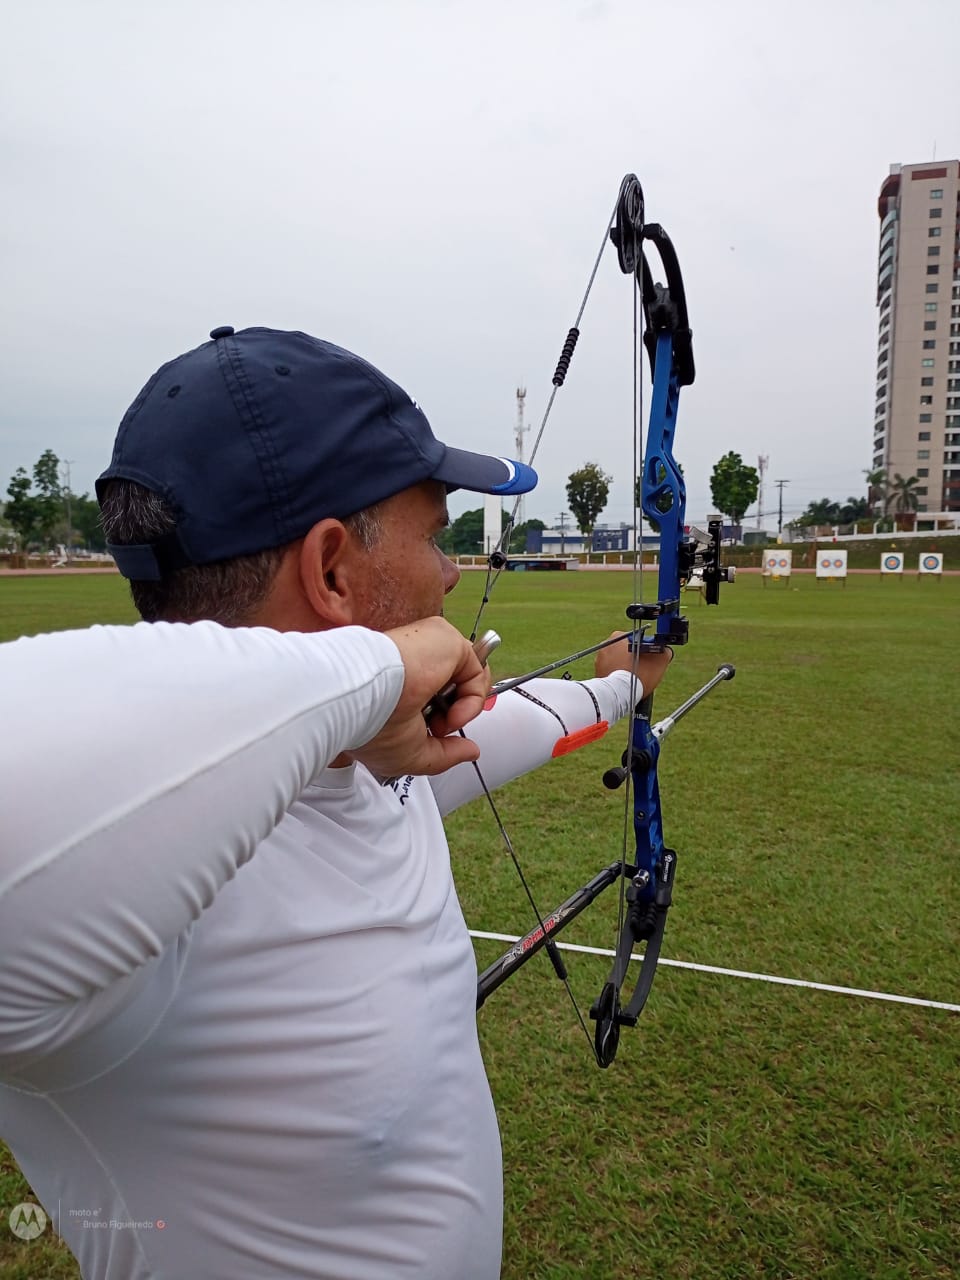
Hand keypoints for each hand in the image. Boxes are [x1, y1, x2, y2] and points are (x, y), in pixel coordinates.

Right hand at [349, 618, 490, 777]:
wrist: (358, 700)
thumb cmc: (369, 726)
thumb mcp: (411, 755)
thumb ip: (445, 754)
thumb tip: (471, 750)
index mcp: (401, 682)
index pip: (434, 694)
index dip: (443, 719)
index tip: (434, 734)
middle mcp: (415, 661)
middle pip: (455, 684)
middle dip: (454, 713)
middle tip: (438, 729)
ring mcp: (430, 648)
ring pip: (469, 677)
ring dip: (464, 710)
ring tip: (443, 723)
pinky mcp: (445, 638)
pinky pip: (476, 671)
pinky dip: (473, 700)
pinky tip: (452, 714)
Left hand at [594, 630, 673, 693]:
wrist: (619, 694)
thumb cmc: (638, 675)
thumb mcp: (659, 660)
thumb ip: (664, 650)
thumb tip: (664, 650)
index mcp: (618, 637)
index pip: (636, 639)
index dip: (645, 649)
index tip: (648, 659)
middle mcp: (605, 645)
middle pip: (625, 650)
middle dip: (634, 658)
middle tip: (642, 670)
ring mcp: (599, 659)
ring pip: (618, 661)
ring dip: (625, 667)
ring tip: (634, 678)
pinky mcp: (597, 672)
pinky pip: (611, 671)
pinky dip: (617, 675)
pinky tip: (625, 683)